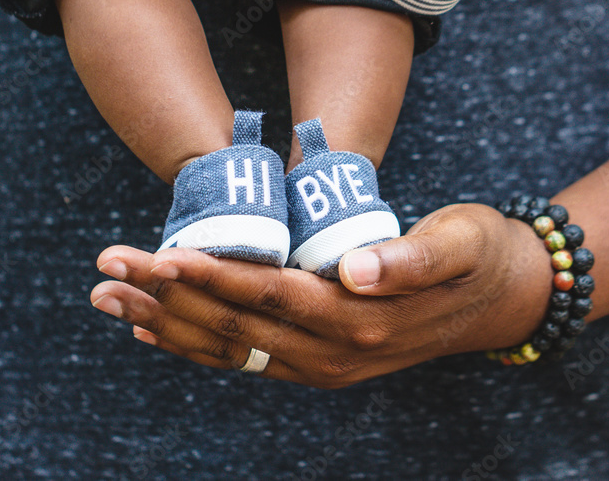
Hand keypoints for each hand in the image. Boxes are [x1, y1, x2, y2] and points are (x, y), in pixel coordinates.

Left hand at [89, 204, 554, 387]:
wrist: (501, 298)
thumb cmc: (478, 254)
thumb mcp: (460, 241)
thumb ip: (410, 257)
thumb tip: (353, 269)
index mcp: (361, 319)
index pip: (270, 296)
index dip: (213, 276)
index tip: (159, 256)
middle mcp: (333, 354)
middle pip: (233, 326)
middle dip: (165, 299)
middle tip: (107, 270)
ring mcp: (321, 365)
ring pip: (227, 348)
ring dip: (164, 324)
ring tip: (108, 299)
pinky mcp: (315, 363)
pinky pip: (243, 359)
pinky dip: (194, 345)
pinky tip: (151, 332)